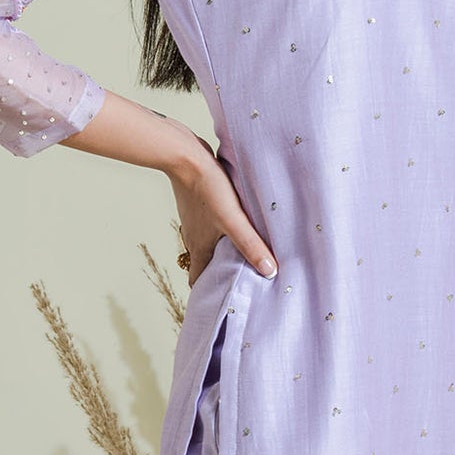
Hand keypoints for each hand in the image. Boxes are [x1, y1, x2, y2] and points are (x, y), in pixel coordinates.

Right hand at [170, 148, 278, 284]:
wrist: (184, 156)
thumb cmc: (207, 189)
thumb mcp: (233, 220)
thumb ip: (251, 245)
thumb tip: (270, 271)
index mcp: (200, 248)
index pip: (198, 280)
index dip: (209, 292)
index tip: (222, 299)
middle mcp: (193, 237)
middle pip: (204, 263)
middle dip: (219, 273)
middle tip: (240, 277)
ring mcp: (194, 220)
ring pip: (207, 242)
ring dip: (221, 250)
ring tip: (243, 251)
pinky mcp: (197, 202)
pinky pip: (208, 223)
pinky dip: (220, 229)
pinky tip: (236, 221)